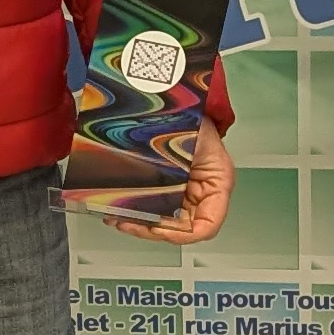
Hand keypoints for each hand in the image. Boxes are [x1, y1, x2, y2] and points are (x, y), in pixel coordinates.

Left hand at [103, 128, 233, 245]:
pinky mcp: (166, 188)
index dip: (181, 234)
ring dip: (140, 223)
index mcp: (216, 186)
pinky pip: (153, 206)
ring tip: (117, 218)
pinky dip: (136, 211)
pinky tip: (119, 209)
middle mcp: (200, 194)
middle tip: (127, 224)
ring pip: (163, 221)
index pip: (205, 227)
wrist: (179, 100)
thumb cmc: (193, 118)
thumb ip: (181, 170)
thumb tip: (159, 196)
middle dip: (151, 230)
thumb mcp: (194, 143)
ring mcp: (182, 193)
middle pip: (179, 229)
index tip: (157, 227)